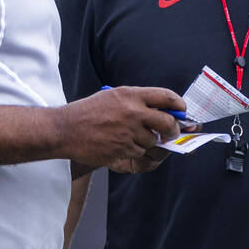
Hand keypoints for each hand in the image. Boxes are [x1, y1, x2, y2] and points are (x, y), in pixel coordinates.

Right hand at [58, 86, 184, 169]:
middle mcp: (133, 112)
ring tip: (131, 136)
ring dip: (148, 142)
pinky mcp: (122, 149)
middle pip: (168, 123)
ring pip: (153, 141)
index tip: (182, 111)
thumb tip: (163, 110)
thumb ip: (138, 100)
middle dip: (173, 129)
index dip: (179, 105)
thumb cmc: (89, 112)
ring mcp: (128, 132)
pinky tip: (121, 144)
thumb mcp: (113, 96)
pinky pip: (139, 153)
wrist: (66, 129)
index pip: (166, 97)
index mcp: (131, 95)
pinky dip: (134, 151)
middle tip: (172, 132)